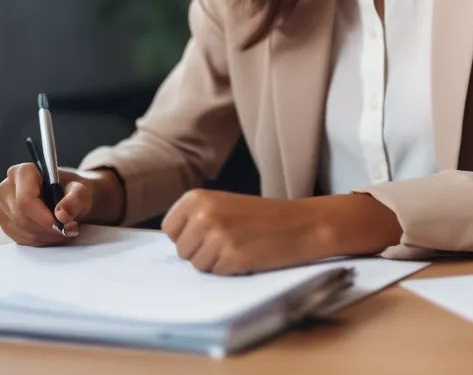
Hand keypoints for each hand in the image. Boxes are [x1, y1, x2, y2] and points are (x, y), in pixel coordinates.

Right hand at [0, 164, 120, 245]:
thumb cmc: (71, 191)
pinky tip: (50, 233)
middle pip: (22, 217)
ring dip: (44, 235)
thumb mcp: (81, 191)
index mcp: (23, 172)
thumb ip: (75, 200)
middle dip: (47, 228)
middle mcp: (7, 187)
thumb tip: (62, 215)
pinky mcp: (5, 221)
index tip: (60, 226)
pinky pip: (18, 238)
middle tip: (67, 229)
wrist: (67, 198)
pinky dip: (38, 240)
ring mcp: (3, 205)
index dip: (43, 217)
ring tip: (62, 230)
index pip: (25, 200)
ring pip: (20, 229)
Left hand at [161, 189, 402, 274]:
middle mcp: (202, 214)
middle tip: (231, 241)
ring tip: (241, 247)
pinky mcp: (230, 257)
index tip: (210, 234)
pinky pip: (217, 274)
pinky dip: (231, 270)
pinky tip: (249, 256)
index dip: (189, 237)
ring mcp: (216, 236)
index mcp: (196, 198)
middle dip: (202, 252)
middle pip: (182, 251)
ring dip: (216, 263)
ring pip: (197, 266)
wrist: (302, 224)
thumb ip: (197, 218)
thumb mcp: (224, 205)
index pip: (170, 230)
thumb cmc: (264, 217)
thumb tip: (175, 244)